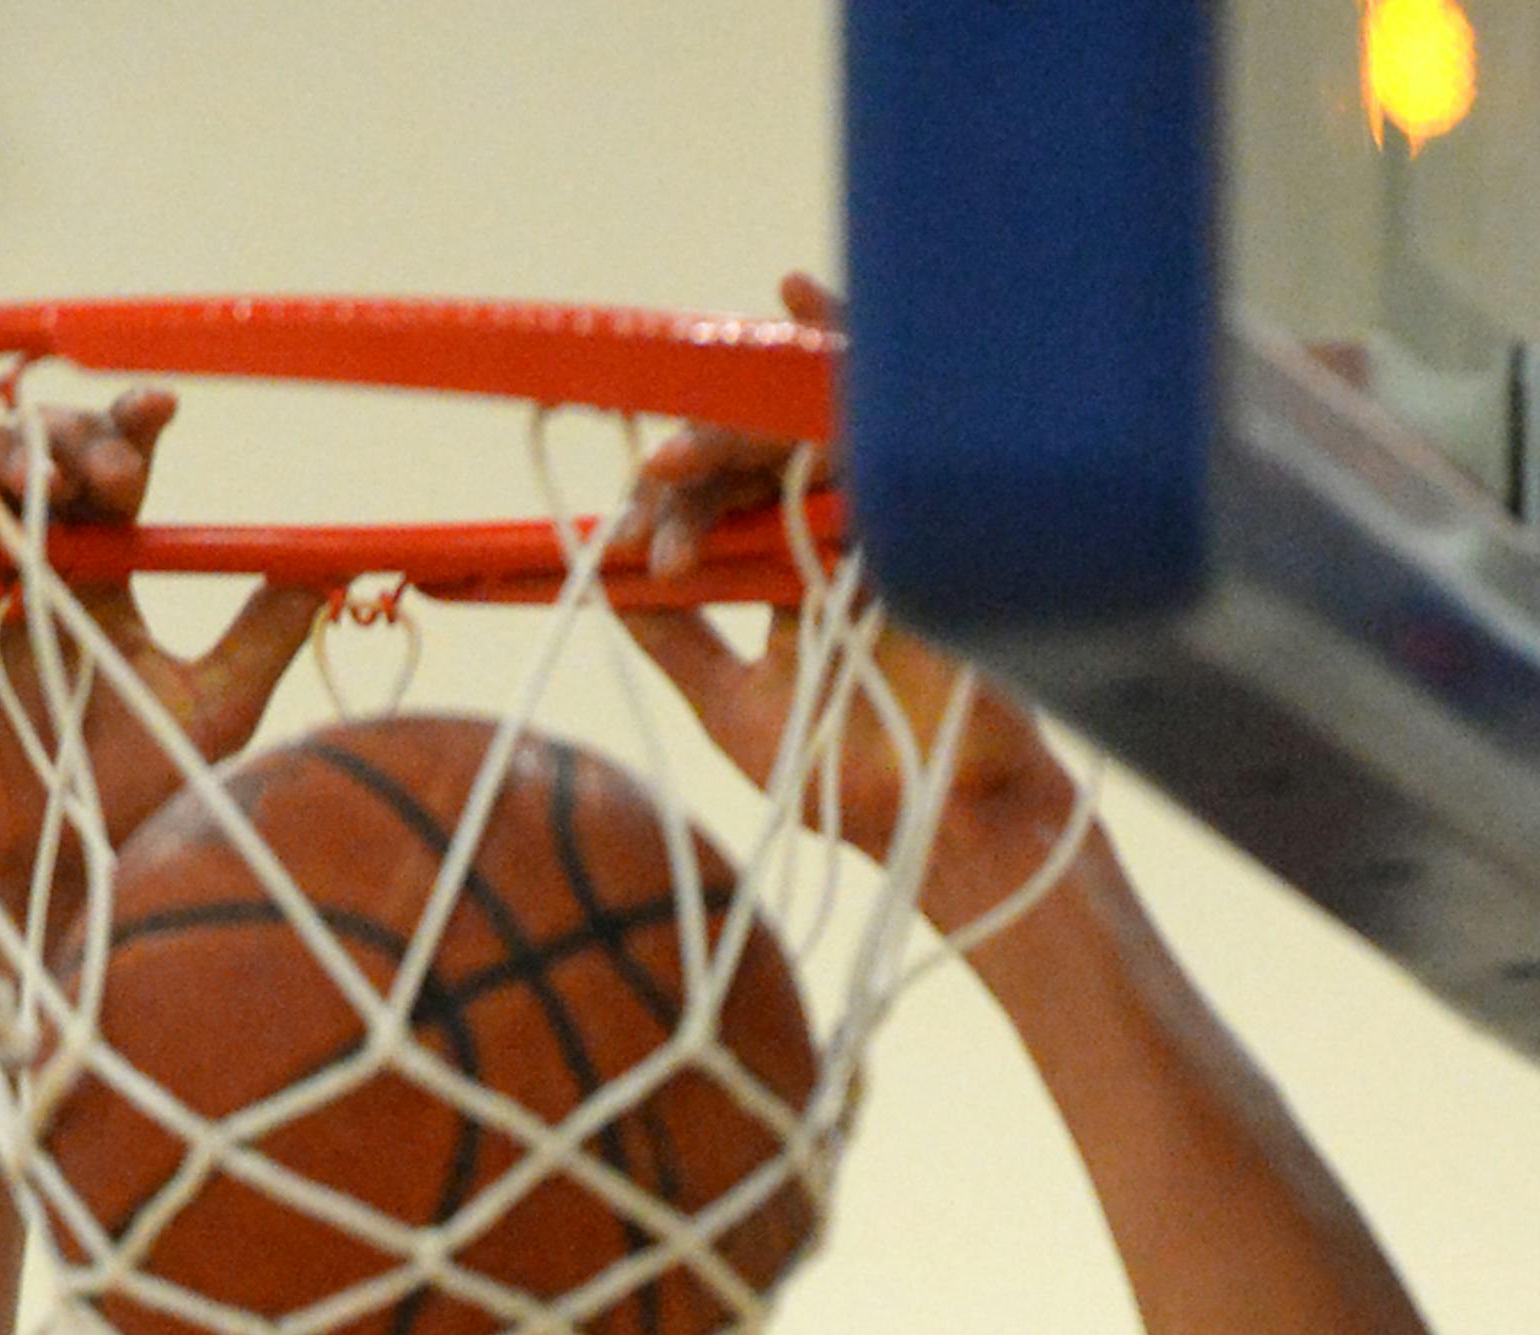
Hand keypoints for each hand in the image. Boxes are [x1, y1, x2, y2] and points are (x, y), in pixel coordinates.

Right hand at [0, 387, 319, 942]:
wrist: (39, 875)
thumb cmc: (123, 804)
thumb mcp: (213, 709)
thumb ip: (262, 637)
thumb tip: (330, 570)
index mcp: (98, 570)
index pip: (109, 467)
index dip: (127, 426)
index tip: (160, 412)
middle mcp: (25, 557)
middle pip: (39, 446)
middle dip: (74, 438)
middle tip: (110, 471)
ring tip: (34, 470)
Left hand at [619, 271, 1076, 926]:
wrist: (940, 827)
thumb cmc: (848, 784)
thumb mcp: (734, 711)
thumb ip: (674, 644)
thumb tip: (600, 579)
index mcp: (791, 564)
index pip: (722, 499)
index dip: (672, 505)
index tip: (630, 542)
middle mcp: (835, 523)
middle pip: (755, 449)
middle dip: (694, 461)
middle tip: (652, 483)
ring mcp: (886, 505)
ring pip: (806, 419)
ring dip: (736, 427)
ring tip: (678, 460)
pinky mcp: (932, 499)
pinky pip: (886, 409)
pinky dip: (842, 350)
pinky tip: (800, 301)